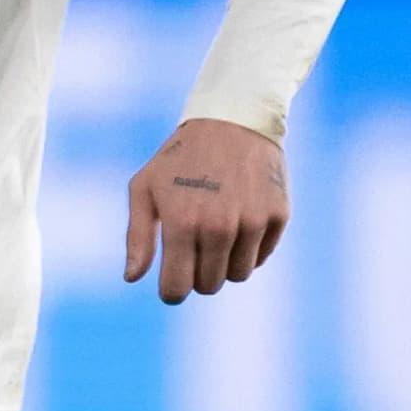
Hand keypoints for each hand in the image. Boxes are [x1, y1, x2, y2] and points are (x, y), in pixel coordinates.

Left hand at [124, 117, 287, 304]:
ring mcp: (252, 222)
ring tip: (217, 229)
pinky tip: (240, 218)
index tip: (173, 280)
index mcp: (182, 223)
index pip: (177, 289)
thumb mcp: (145, 188)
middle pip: (208, 286)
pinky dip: (249, 248)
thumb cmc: (180, 159)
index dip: (172, 291)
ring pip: (237, 275)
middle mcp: (219, 227)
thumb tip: (133, 279)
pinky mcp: (278, 215)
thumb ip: (138, 237)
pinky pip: (261, 257)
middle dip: (198, 274)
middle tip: (195, 244)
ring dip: (225, 262)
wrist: (232, 119)